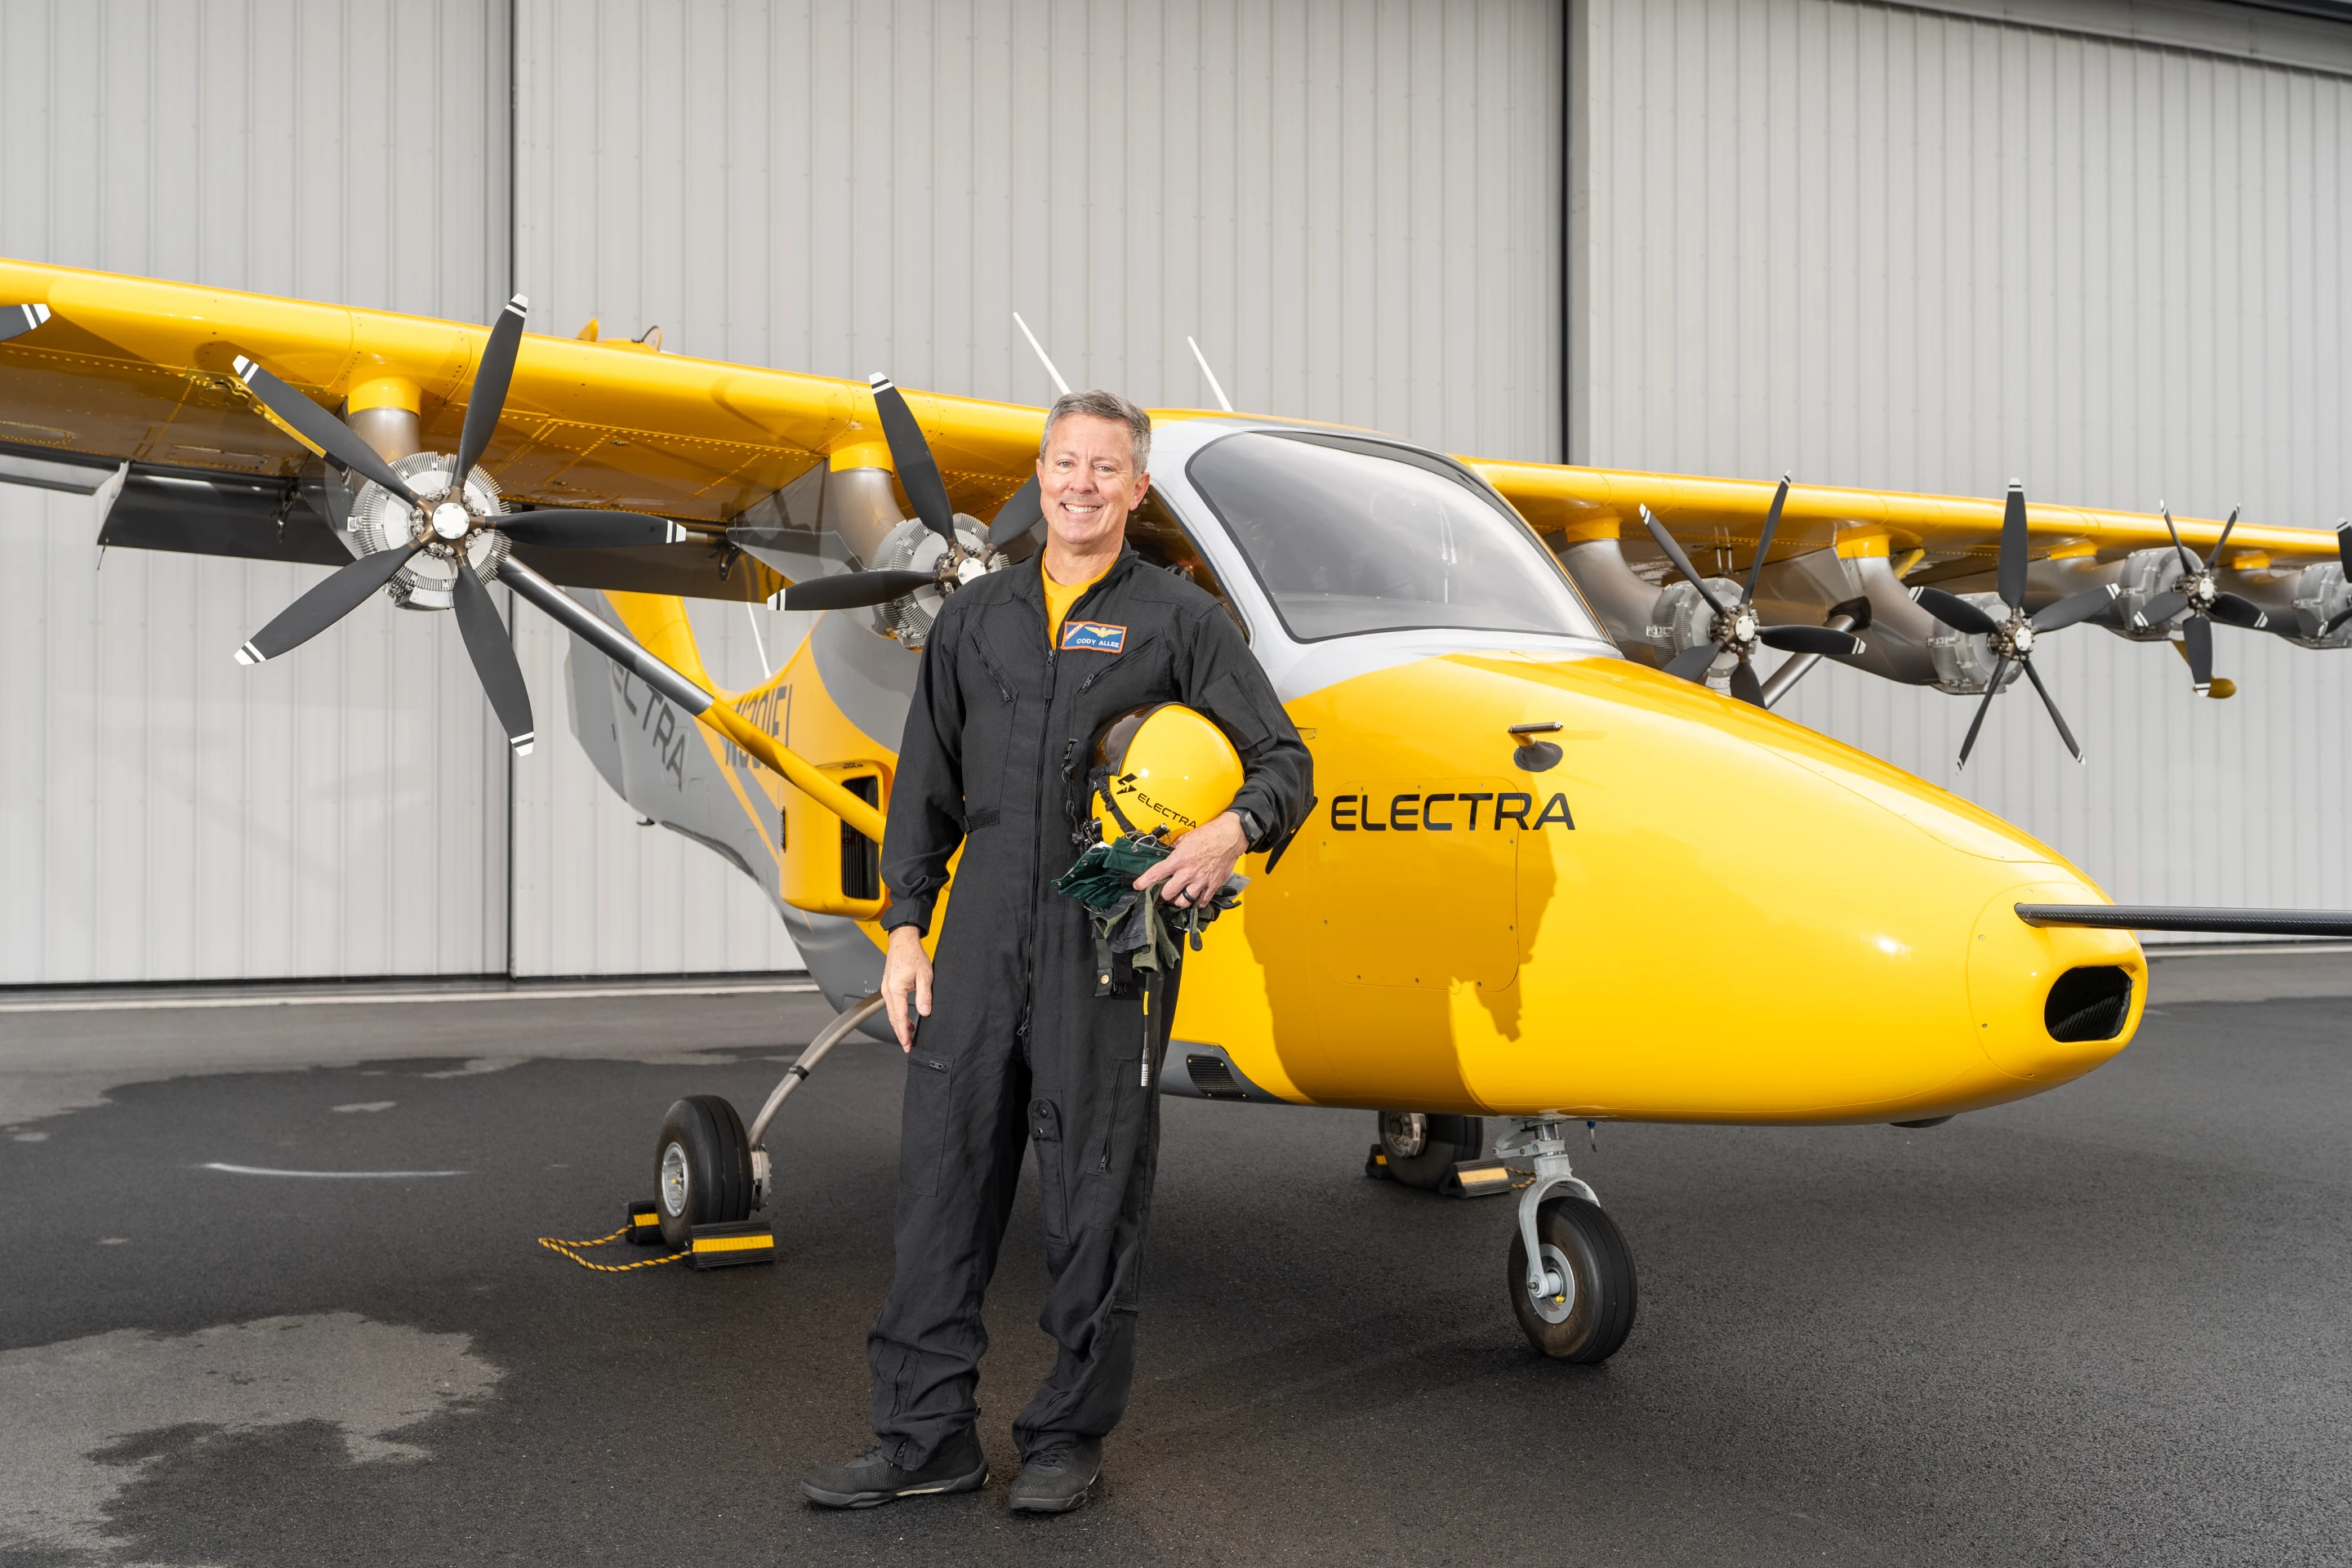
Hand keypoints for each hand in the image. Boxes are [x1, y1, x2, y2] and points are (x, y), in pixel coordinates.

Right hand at [882, 925, 932, 1051]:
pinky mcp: (889, 986)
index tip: (907, 1044)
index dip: (903, 1033)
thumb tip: (925, 1012)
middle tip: (907, 1046)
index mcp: (895, 989)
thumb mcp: (925, 975)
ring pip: (891, 1013)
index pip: (899, 1017)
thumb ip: (924, 996)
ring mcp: (886, 988)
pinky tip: (907, 1020)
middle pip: (893, 1018)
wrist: (903, 941)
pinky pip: (892, 1005)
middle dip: (900, 1033)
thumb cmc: (913, 955)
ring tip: (909, 1036)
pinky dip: (898, 1015)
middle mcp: (888, 990)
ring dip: (899, 1025)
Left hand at [1131, 811, 1248, 908]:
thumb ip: (1175, 849)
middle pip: (1167, 894)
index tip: (1138, 887)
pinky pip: (1202, 900)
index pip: (1155, 874)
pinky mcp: (1213, 885)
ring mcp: (1201, 881)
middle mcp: (1188, 873)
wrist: (1230, 836)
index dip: (1143, 883)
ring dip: (1177, 902)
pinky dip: (1197, 903)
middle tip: (1159, 895)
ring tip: (1175, 899)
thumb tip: (1167, 854)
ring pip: (1183, 901)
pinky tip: (1194, 900)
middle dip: (1160, 896)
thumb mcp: (1185, 838)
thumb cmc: (1209, 835)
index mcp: (1178, 860)